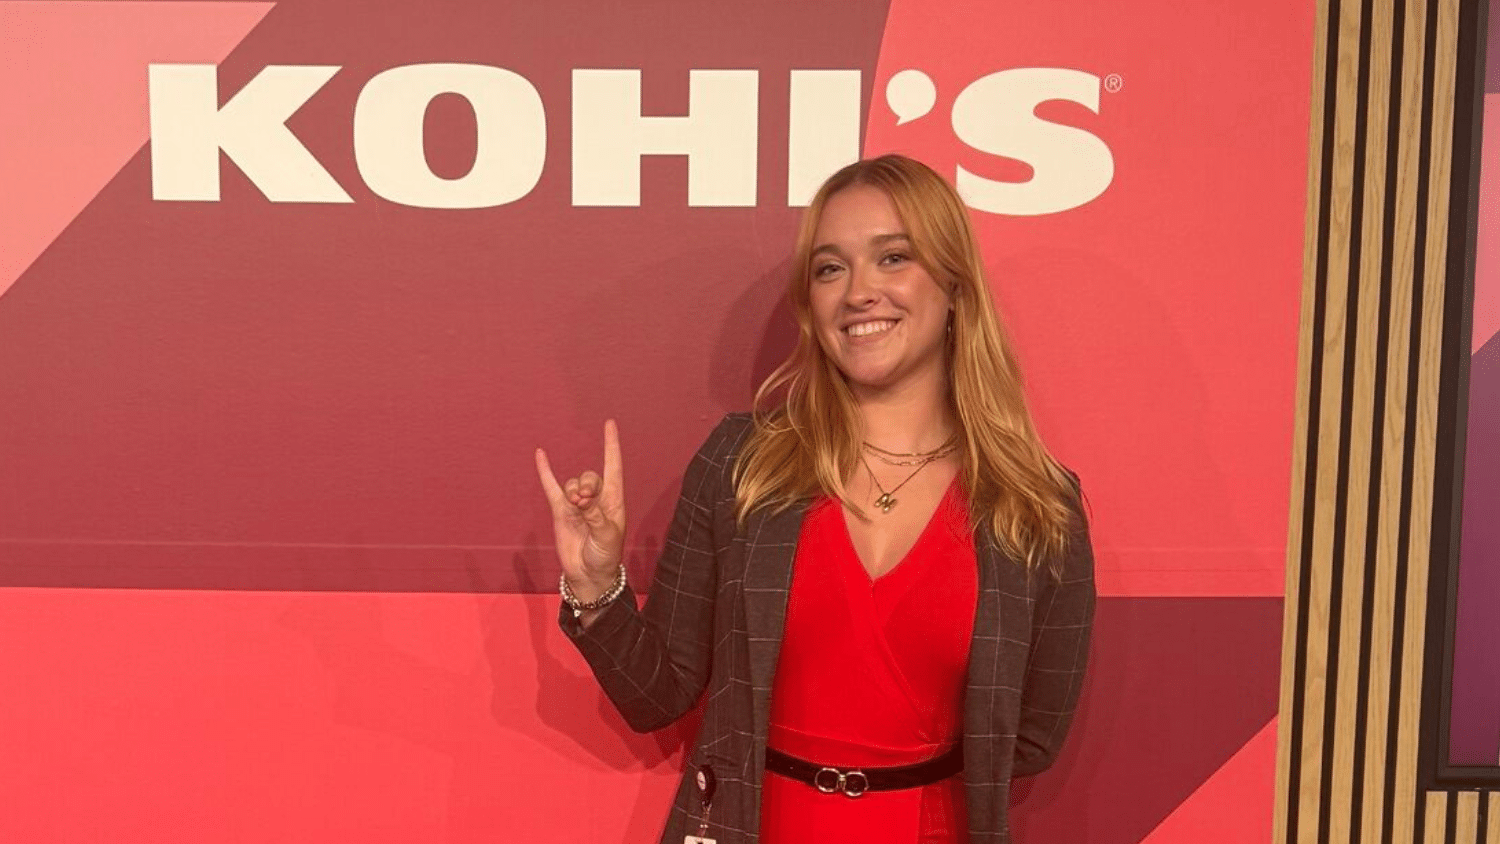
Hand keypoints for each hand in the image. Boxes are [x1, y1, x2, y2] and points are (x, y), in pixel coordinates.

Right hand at [535, 420, 625, 601]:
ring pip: (572, 483)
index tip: (609, 424)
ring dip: (572, 490)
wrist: (589, 575)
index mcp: (614, 501)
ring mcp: (577, 504)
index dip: (611, 446)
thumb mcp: (607, 537)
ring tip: (576, 505)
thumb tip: (582, 499)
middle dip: (587, 483)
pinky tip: (541, 454)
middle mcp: (596, 499)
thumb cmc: (606, 556)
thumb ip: (596, 515)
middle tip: (585, 500)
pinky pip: (551, 487)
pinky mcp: (560, 512)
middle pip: (590, 476)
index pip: (613, 467)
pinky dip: (546, 471)